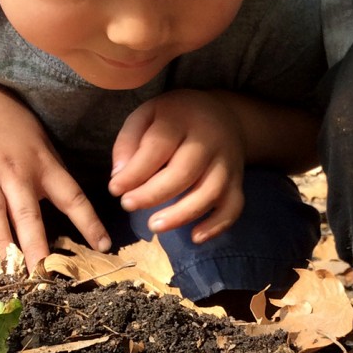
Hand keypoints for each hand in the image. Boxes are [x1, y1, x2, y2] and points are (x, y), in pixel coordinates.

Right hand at [0, 77, 109, 273]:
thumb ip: (50, 174)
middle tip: (44, 275)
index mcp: (42, 163)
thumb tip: (68, 209)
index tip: (103, 246)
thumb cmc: (4, 121)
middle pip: (28, 213)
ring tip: (6, 270)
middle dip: (37, 246)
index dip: (89, 222)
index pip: (72, 196)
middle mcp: (15, 171)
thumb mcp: (37, 140)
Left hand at [108, 90, 244, 242]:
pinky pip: (233, 207)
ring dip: (182, 214)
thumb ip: (129, 141)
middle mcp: (210, 141)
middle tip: (128, 205)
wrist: (224, 116)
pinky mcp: (238, 182)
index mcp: (182, 119)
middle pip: (185, 171)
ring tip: (154, 226)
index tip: (115, 189)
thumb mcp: (147, 115)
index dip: (136, 171)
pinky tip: (195, 237)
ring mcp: (227, 163)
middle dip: (154, 193)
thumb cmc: (176, 119)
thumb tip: (118, 176)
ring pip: (210, 192)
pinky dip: (217, 225)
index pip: (159, 145)